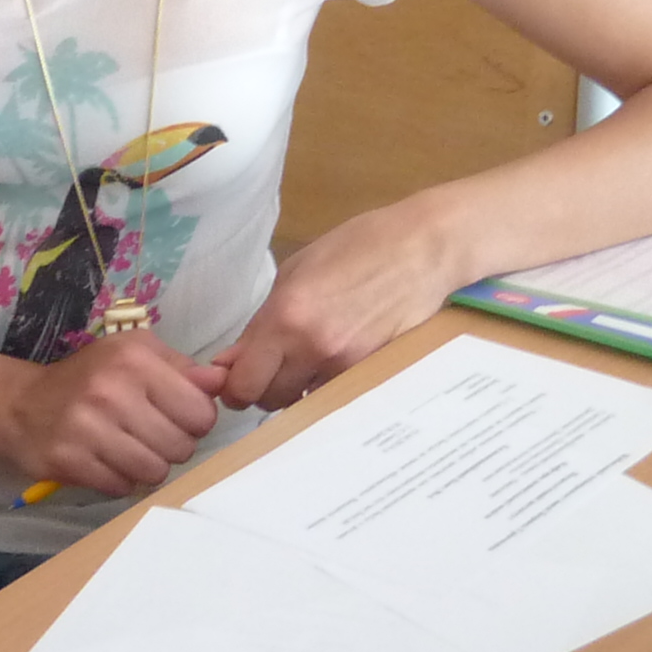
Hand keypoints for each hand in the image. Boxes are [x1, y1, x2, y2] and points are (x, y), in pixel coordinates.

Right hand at [0, 330, 224, 498]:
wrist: (20, 404)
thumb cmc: (89, 377)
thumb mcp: (134, 354)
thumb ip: (182, 368)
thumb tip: (223, 380)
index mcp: (135, 359)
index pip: (200, 411)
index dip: (195, 420)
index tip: (177, 417)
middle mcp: (111, 390)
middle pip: (181, 446)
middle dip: (173, 447)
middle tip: (151, 436)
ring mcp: (87, 427)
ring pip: (154, 472)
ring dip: (148, 466)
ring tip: (130, 450)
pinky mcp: (68, 461)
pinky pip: (121, 487)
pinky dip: (120, 480)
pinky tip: (105, 460)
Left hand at [213, 199, 462, 412]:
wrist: (421, 249)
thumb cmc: (357, 247)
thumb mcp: (296, 271)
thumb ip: (261, 322)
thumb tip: (230, 361)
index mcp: (286, 316)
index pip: (242, 383)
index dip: (232, 385)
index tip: (234, 376)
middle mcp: (312, 348)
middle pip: (267, 400)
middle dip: (261, 388)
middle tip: (271, 368)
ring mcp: (345, 365)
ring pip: (300, 403)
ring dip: (294, 390)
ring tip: (305, 363)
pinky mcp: (371, 372)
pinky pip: (333, 396)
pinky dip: (325, 387)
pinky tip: (333, 364)